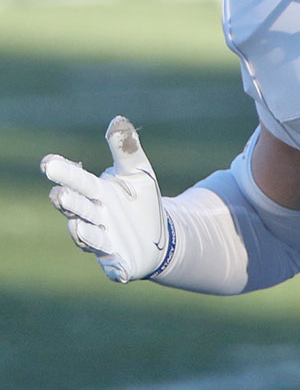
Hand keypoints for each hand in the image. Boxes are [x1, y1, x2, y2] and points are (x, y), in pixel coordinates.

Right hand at [41, 116, 173, 283]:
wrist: (160, 236)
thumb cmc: (142, 201)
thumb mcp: (139, 173)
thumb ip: (127, 150)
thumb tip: (118, 119)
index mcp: (96, 192)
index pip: (77, 180)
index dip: (63, 172)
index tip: (49, 162)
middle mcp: (94, 216)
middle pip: (76, 208)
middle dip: (68, 201)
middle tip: (61, 192)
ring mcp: (104, 241)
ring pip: (88, 236)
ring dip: (82, 232)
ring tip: (77, 226)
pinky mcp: (118, 262)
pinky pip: (113, 267)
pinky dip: (114, 268)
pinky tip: (117, 270)